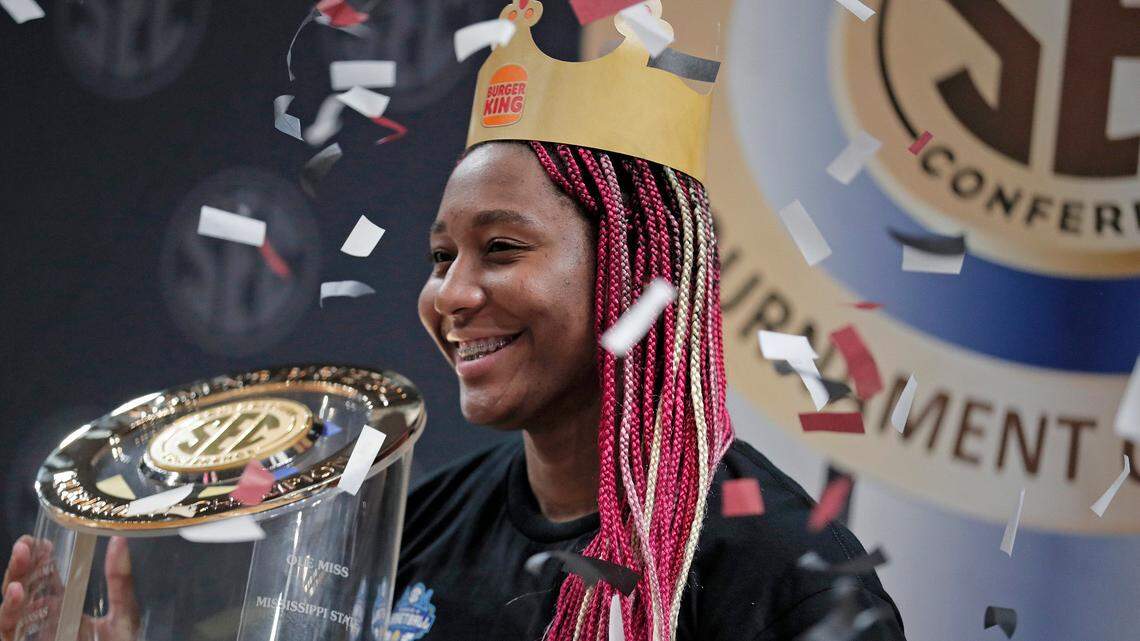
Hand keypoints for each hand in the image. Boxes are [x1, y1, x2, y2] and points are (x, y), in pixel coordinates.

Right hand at [1, 536, 139, 640]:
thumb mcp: (123, 617)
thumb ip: (120, 581)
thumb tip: (120, 540)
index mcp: (63, 606)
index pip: (44, 577)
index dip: (39, 556)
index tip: (43, 537)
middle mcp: (42, 619)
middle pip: (24, 588)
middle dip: (22, 564)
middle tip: (28, 543)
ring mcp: (30, 636)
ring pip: (11, 608)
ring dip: (12, 583)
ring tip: (23, 559)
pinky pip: (7, 633)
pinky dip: (8, 613)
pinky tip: (17, 594)